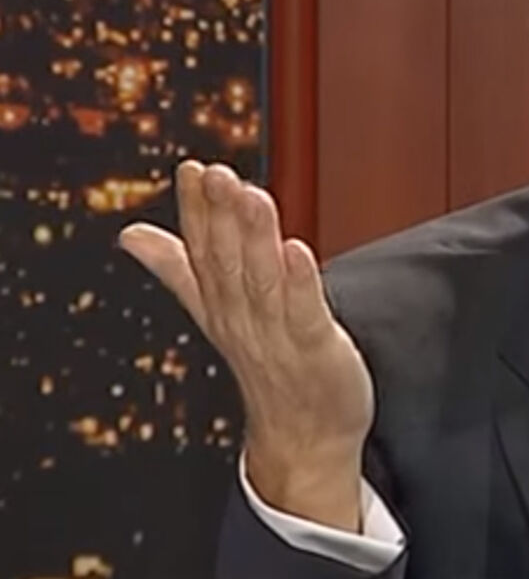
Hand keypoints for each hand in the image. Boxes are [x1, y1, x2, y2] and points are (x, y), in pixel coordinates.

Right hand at [119, 161, 372, 531]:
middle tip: (215, 172)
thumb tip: (131, 234)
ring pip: (261, 282)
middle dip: (220, 216)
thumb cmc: (270, 369)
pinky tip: (296, 250)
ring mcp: (278, 337)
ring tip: (251, 195)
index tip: (192, 168)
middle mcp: (244, 319)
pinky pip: (304, 315)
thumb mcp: (218, 313)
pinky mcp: (316, 352)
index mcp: (221, 305)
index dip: (197, 211)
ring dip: (255, 238)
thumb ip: (179, 269)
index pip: (202, 252)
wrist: (306, 441)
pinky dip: (299, 284)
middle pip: (227, 262)